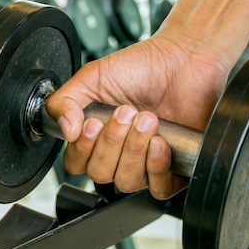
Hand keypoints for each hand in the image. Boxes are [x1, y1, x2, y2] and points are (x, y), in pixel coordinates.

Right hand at [46, 32, 228, 198]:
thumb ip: (64, 101)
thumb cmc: (143, 67)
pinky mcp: (174, 167)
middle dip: (112, 143)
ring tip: (147, 120)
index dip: (83, 149)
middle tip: (127, 113)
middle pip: (100, 174)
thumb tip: (65, 131)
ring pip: (127, 182)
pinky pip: (159, 189)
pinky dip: (156, 168)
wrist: (184, 59)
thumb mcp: (92, 77)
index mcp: (96, 136)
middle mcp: (118, 153)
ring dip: (134, 151)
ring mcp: (144, 162)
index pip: (76, 163)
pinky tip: (160, 143)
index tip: (93, 124)